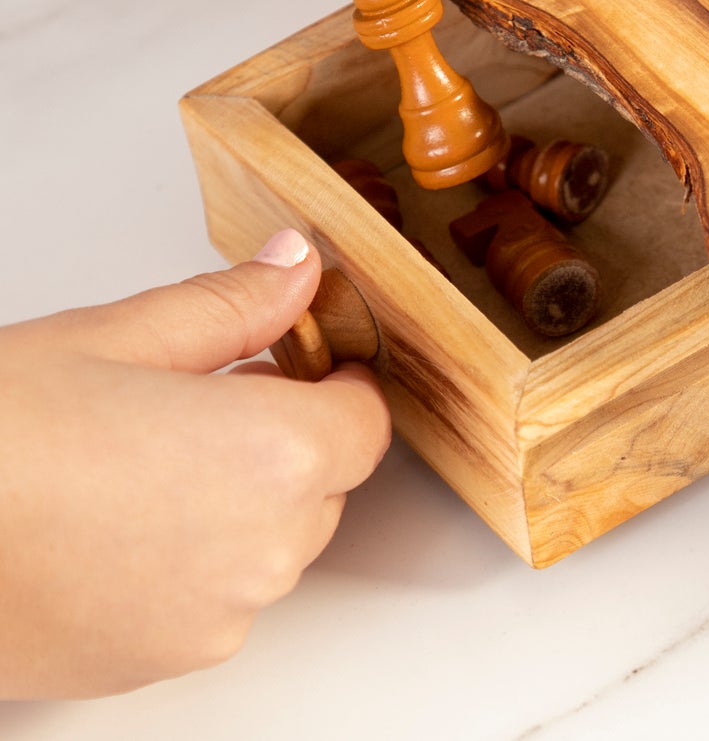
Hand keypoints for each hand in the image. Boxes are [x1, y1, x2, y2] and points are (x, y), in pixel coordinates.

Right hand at [0, 231, 390, 698]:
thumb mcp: (119, 337)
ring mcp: (212, 620)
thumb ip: (234, 305)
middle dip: (287, 434)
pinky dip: (195, 559)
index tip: (304, 360)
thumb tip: (297, 269)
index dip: (340, 384)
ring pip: (274, 543)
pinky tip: (118, 520)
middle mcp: (262, 551)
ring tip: (147, 456)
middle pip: (325, 484)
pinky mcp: (158, 664)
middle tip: (208, 396)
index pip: (366, 422)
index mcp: (273, 457)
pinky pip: (217, 599)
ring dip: (242, 498)